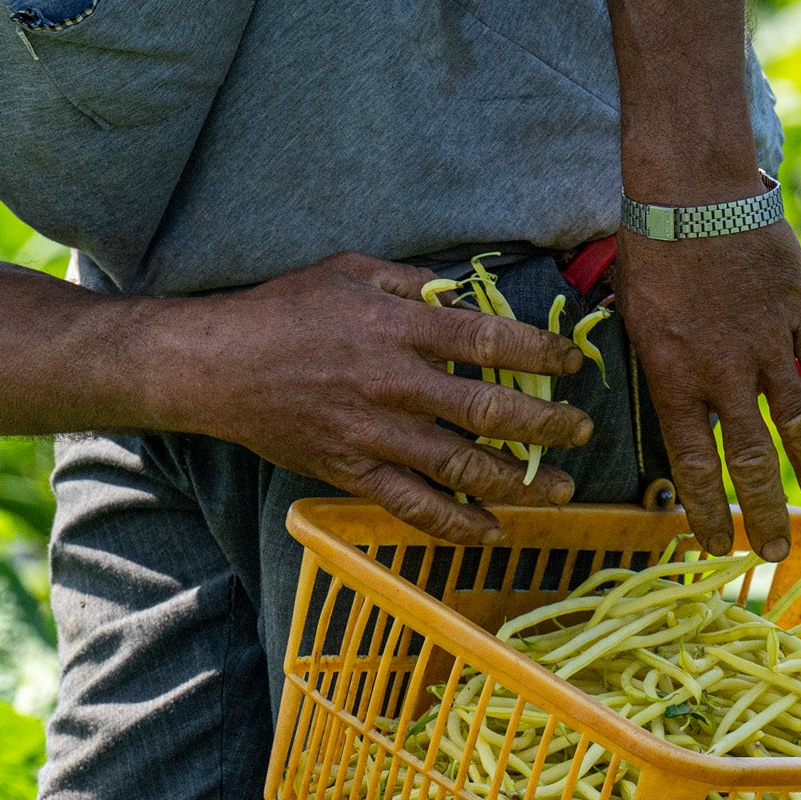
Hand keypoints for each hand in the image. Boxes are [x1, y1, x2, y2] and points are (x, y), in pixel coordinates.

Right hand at [140, 253, 593, 546]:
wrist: (218, 366)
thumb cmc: (283, 310)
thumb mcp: (350, 270)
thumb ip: (412, 282)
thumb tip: (466, 291)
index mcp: (398, 326)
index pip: (488, 341)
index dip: (540, 354)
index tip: (572, 364)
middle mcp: (393, 383)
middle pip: (488, 410)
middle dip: (545, 424)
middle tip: (582, 432)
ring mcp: (374, 433)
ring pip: (460, 465)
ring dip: (516, 480)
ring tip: (557, 488)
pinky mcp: (351, 471)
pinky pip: (412, 506)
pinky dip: (455, 523)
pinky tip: (490, 530)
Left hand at [621, 221, 800, 560]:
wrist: (692, 187)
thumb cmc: (652, 250)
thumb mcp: (637, 320)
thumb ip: (664, 373)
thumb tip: (678, 420)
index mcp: (673, 377)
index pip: (694, 465)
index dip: (707, 511)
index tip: (716, 544)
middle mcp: (722, 372)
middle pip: (750, 461)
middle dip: (765, 513)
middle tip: (773, 550)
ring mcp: (767, 344)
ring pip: (798, 425)